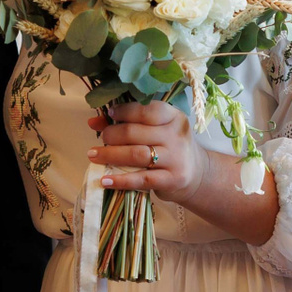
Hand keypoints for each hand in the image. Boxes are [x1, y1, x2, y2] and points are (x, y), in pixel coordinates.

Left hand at [88, 100, 206, 204]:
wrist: (197, 175)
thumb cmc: (170, 148)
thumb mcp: (156, 131)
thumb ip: (128, 123)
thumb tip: (93, 121)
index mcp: (174, 117)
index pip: (145, 110)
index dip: (123, 111)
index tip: (109, 114)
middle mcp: (176, 136)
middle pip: (135, 132)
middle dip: (111, 135)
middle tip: (101, 138)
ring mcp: (176, 158)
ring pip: (136, 154)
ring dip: (110, 154)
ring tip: (93, 155)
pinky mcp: (172, 179)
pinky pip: (142, 179)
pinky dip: (121, 180)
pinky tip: (105, 180)